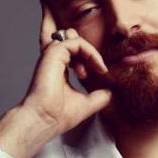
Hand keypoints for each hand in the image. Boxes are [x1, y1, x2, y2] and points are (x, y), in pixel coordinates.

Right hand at [20, 7, 111, 131]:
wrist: (46, 120)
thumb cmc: (60, 115)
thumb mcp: (88, 103)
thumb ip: (100, 95)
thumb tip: (111, 91)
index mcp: (60, 69)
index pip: (76, 52)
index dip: (92, 57)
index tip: (103, 73)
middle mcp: (55, 60)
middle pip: (74, 40)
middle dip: (91, 52)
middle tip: (100, 70)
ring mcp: (53, 55)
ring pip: (75, 37)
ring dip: (90, 51)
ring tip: (96, 68)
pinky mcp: (53, 53)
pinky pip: (76, 42)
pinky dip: (90, 51)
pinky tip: (97, 66)